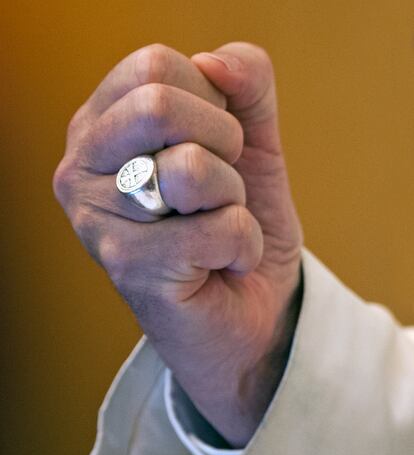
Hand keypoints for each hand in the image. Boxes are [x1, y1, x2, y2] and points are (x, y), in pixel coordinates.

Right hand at [53, 43, 302, 447]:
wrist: (249, 308)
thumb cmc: (236, 221)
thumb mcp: (251, 143)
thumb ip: (245, 85)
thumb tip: (217, 60)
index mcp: (101, 127)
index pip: (154, 66)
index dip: (213, 101)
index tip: (218, 147)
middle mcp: (80, 169)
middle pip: (158, 105)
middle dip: (223, 145)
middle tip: (222, 189)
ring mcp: (97, 222)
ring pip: (190, 169)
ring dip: (233, 200)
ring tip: (217, 230)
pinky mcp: (128, 269)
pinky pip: (218, 228)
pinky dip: (242, 246)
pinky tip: (221, 266)